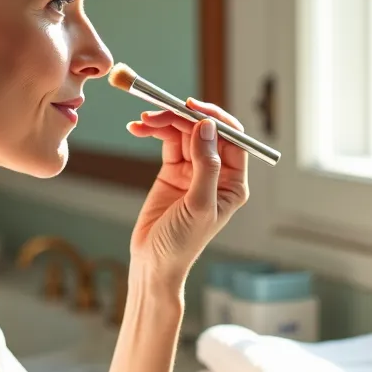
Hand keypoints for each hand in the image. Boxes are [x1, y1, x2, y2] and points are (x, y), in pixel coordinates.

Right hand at [125, 99, 250, 284]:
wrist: (153, 263)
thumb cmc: (182, 244)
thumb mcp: (199, 205)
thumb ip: (205, 166)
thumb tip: (206, 127)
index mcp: (233, 182)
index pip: (232, 139)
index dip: (214, 119)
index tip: (193, 108)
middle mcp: (217, 172)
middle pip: (204, 131)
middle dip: (182, 117)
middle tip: (159, 112)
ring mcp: (193, 170)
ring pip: (183, 133)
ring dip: (164, 122)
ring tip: (143, 120)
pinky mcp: (172, 171)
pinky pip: (166, 142)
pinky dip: (153, 131)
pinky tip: (138, 128)